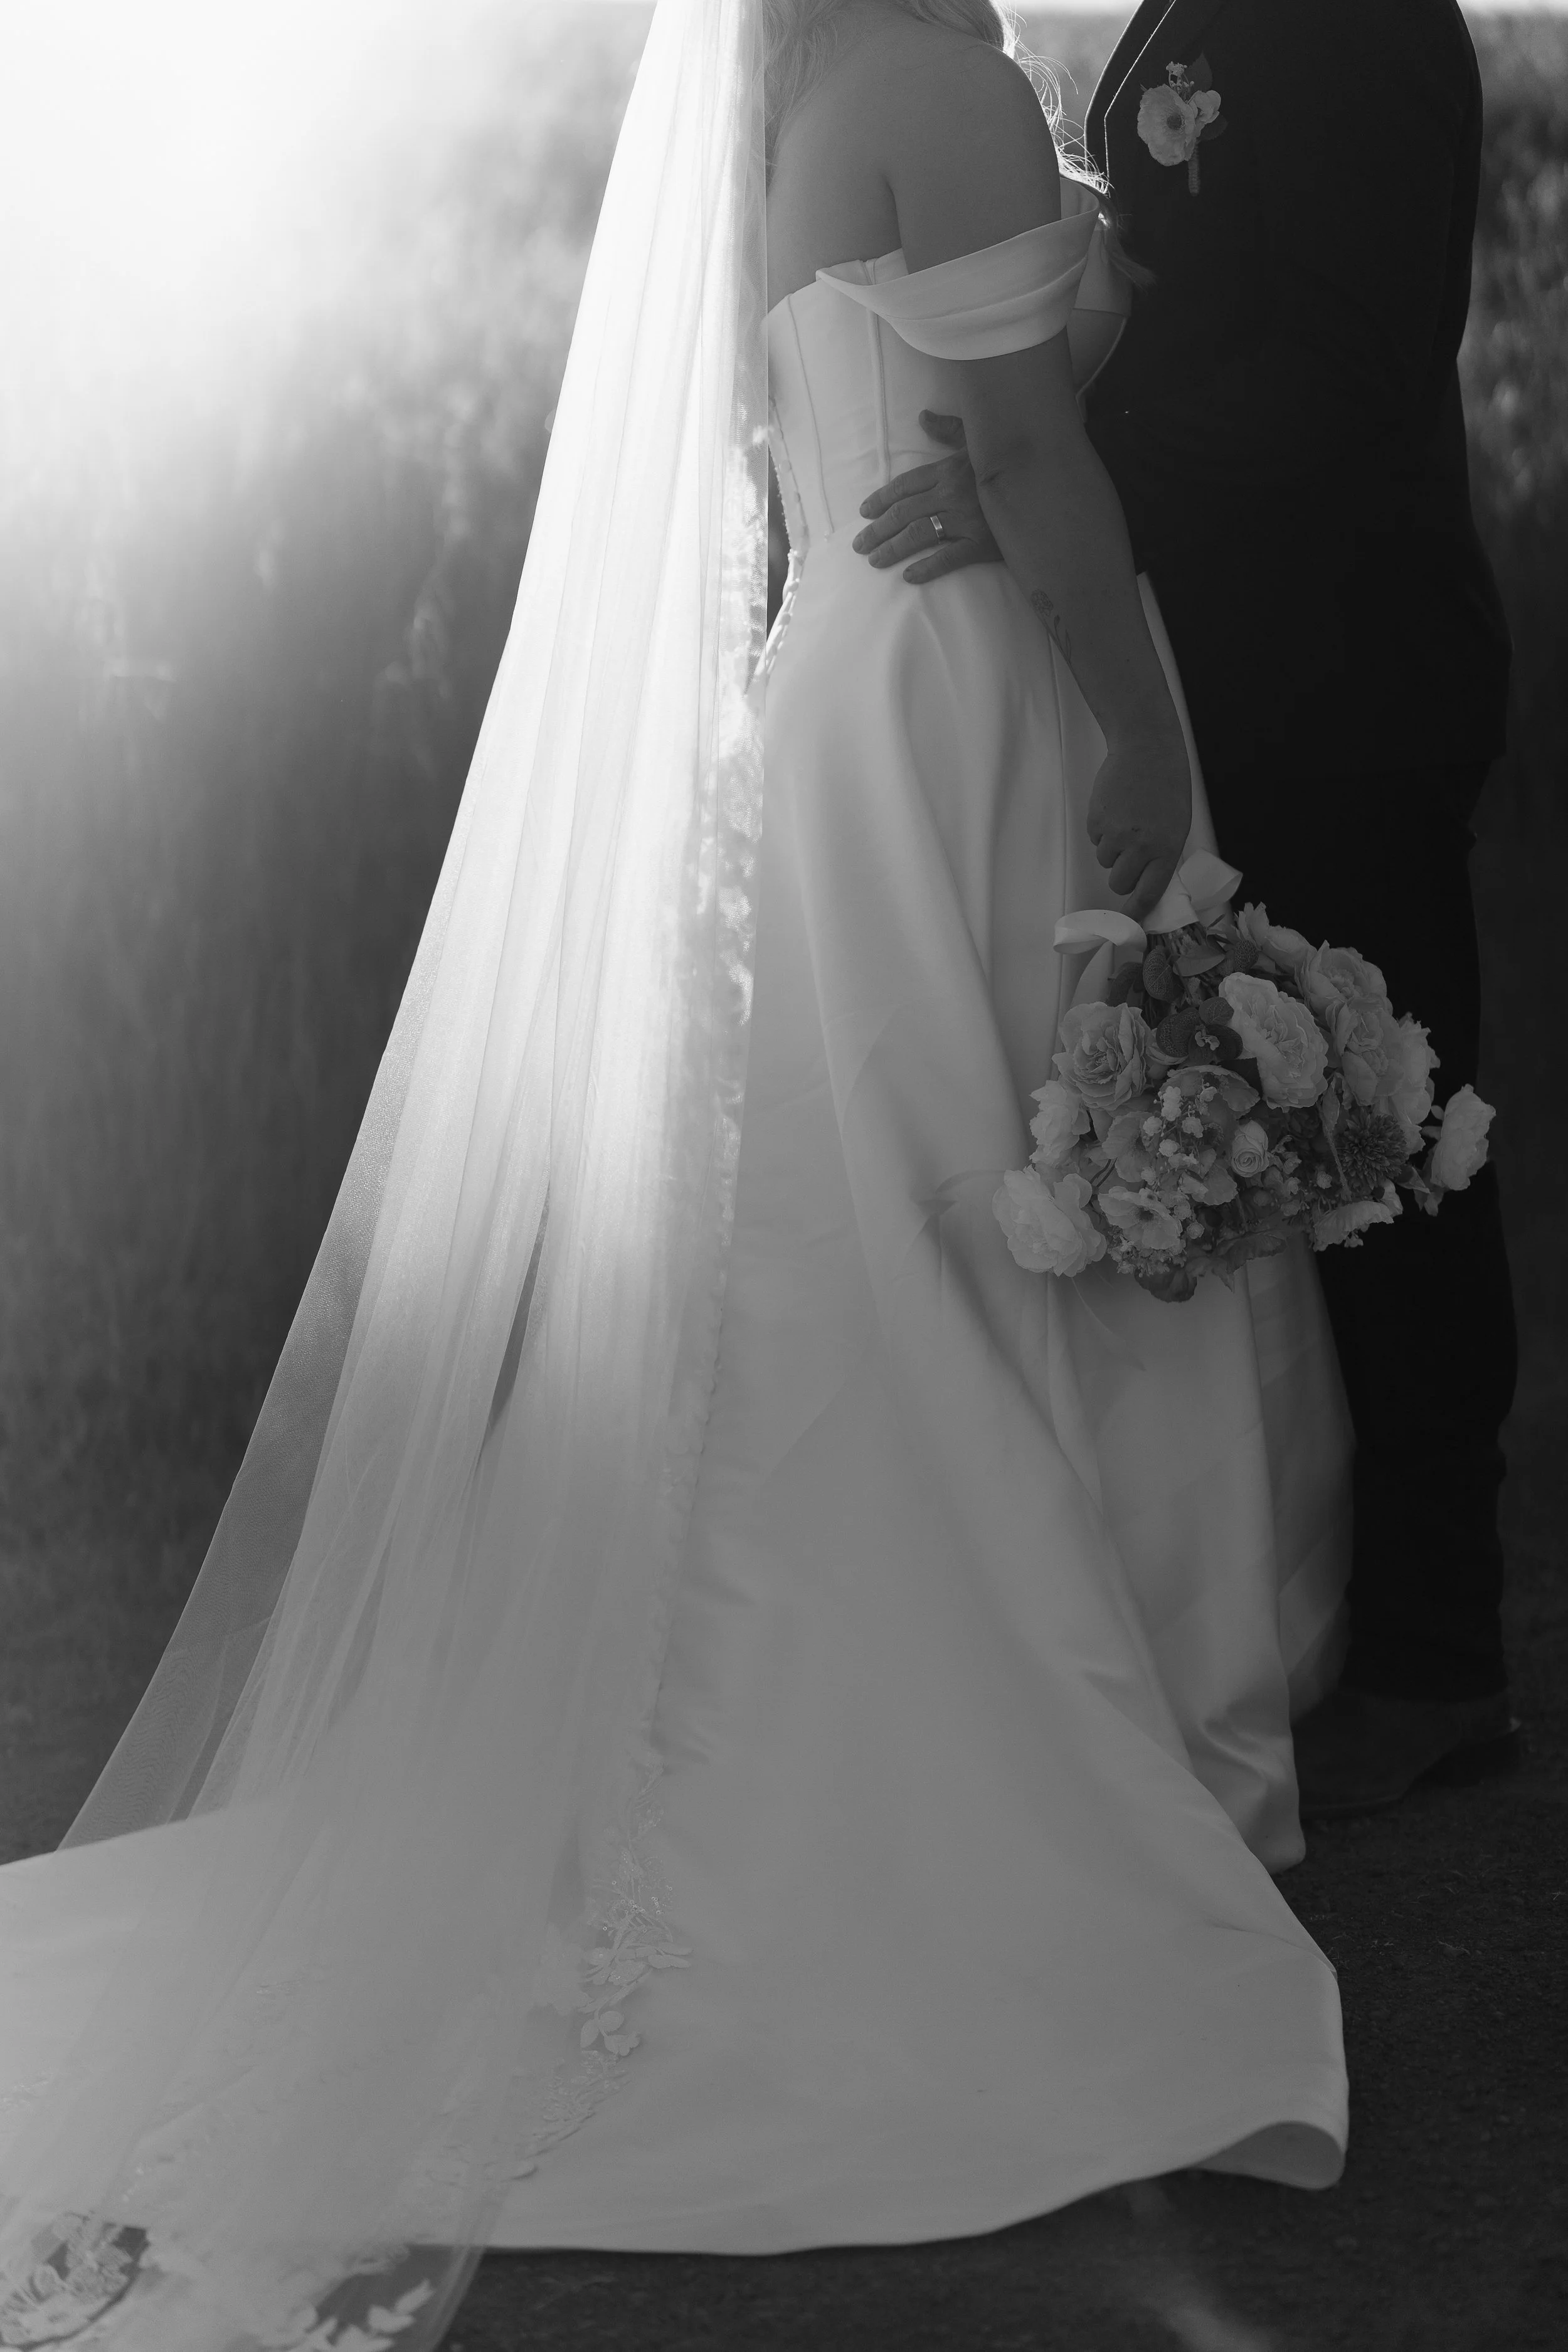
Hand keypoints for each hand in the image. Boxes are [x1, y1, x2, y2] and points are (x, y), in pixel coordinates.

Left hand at [851, 411, 1001, 582]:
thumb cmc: (1006, 465)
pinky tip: (908, 576)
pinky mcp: (981, 543)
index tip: (864, 513)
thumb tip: (924, 416)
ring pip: (919, 534)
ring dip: (892, 548)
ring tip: (874, 560)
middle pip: (905, 512)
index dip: (881, 499)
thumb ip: (949, 430)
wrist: (1041, 491)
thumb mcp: (978, 440)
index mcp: (948, 470)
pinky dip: (927, 568)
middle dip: (878, 529)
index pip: (905, 485)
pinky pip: (948, 558)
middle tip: (859, 544)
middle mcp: (952, 493)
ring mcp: (966, 519)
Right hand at [1085, 735, 1192, 919]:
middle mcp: (1140, 846)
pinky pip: (1095, 838)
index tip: (1129, 926)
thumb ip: (1162, 855)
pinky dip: (1102, 829)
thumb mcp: (1177, 825)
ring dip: (1112, 848)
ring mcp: (1116, 833)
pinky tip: (1116, 808)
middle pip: (1120, 883)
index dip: (1136, 913)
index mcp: (1166, 849)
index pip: (1148, 894)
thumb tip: (1144, 883)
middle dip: (1122, 873)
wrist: (1148, 748)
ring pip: (1105, 860)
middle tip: (1131, 852)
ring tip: (1126, 820)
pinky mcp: (1096, 820)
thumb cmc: (1168, 787)